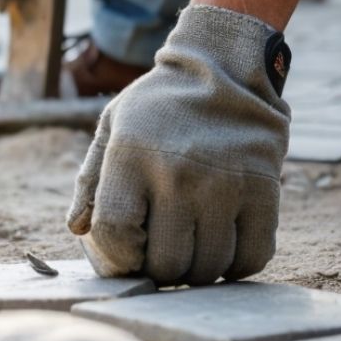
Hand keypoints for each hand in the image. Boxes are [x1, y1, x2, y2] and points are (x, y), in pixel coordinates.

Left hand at [66, 5, 291, 285]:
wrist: (226, 69)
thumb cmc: (160, 104)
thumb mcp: (112, 126)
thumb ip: (90, 180)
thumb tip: (77, 229)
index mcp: (131, 157)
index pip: (115, 234)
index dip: (117, 256)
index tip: (125, 251)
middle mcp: (177, 175)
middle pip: (165, 263)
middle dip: (157, 269)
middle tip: (159, 252)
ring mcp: (224, 186)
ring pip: (207, 268)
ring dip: (196, 271)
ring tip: (189, 247)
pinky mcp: (264, 192)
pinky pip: (251, 258)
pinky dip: (235, 266)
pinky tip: (222, 246)